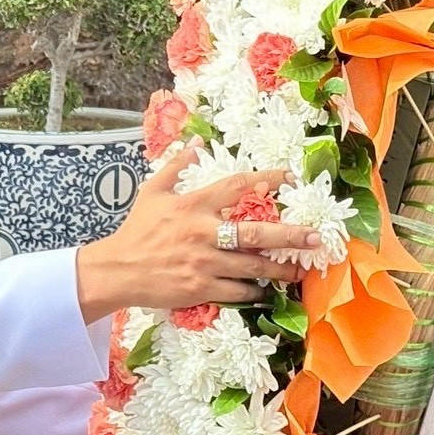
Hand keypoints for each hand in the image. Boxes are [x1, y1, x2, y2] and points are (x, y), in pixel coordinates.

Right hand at [75, 141, 321, 323]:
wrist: (118, 270)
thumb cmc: (137, 230)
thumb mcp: (152, 192)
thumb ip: (175, 166)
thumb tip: (194, 142)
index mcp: (193, 205)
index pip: (237, 186)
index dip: (266, 178)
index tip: (291, 176)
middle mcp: (204, 233)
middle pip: (255, 232)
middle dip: (289, 235)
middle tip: (315, 237)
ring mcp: (205, 263)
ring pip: (253, 267)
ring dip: (279, 270)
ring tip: (300, 271)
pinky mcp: (202, 288)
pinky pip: (238, 291)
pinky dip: (254, 291)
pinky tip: (263, 290)